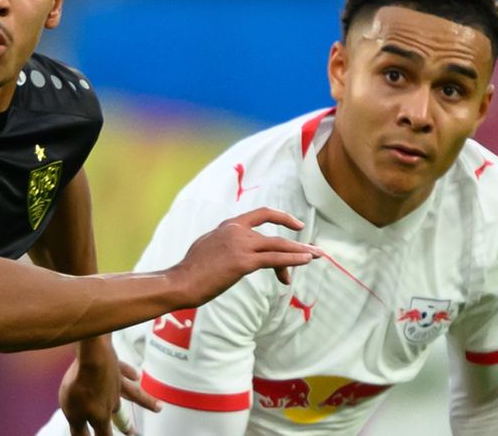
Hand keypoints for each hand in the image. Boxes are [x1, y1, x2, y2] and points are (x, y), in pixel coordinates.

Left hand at [59, 337, 158, 434]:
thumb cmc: (82, 385)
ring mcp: (115, 382)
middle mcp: (113, 400)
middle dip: (125, 426)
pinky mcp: (114, 366)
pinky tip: (136, 376)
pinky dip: (130, 374)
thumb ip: (80, 430)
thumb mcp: (74, 414)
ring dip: (145, 402)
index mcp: (102, 415)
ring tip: (159, 408)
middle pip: (119, 415)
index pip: (105, 434)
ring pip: (132, 394)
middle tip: (132, 433)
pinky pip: (124, 371)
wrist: (93, 356)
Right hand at [170, 207, 316, 306]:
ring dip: (301, 252)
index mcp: (228, 226)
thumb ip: (223, 243)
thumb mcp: (207, 247)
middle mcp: (236, 231)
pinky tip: (306, 262)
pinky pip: (274, 259)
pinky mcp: (242, 263)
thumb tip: (234, 251)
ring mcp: (240, 246)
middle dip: (298, 243)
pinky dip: (293, 260)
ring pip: (279, 246)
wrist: (179, 282)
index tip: (296, 224)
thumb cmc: (190, 271)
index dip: (281, 217)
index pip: (260, 214)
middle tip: (315, 250)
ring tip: (318, 256)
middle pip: (276, 235)